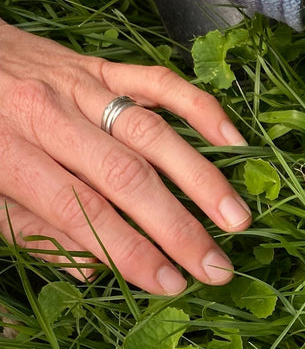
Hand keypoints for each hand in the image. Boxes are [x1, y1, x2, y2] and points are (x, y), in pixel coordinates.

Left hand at [0, 20, 251, 295]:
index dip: (130, 252)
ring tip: (237, 219)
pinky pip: (157, 81)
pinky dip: (199, 108)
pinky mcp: (100, 64)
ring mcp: (79, 85)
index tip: (170, 285)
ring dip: (201, 179)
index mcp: (8, 152)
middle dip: (177, 228)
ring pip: (151, 133)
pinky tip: (233, 139)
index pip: (82, 211)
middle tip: (217, 268)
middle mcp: (47, 115)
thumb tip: (93, 271)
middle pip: (125, 177)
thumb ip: (31, 231)